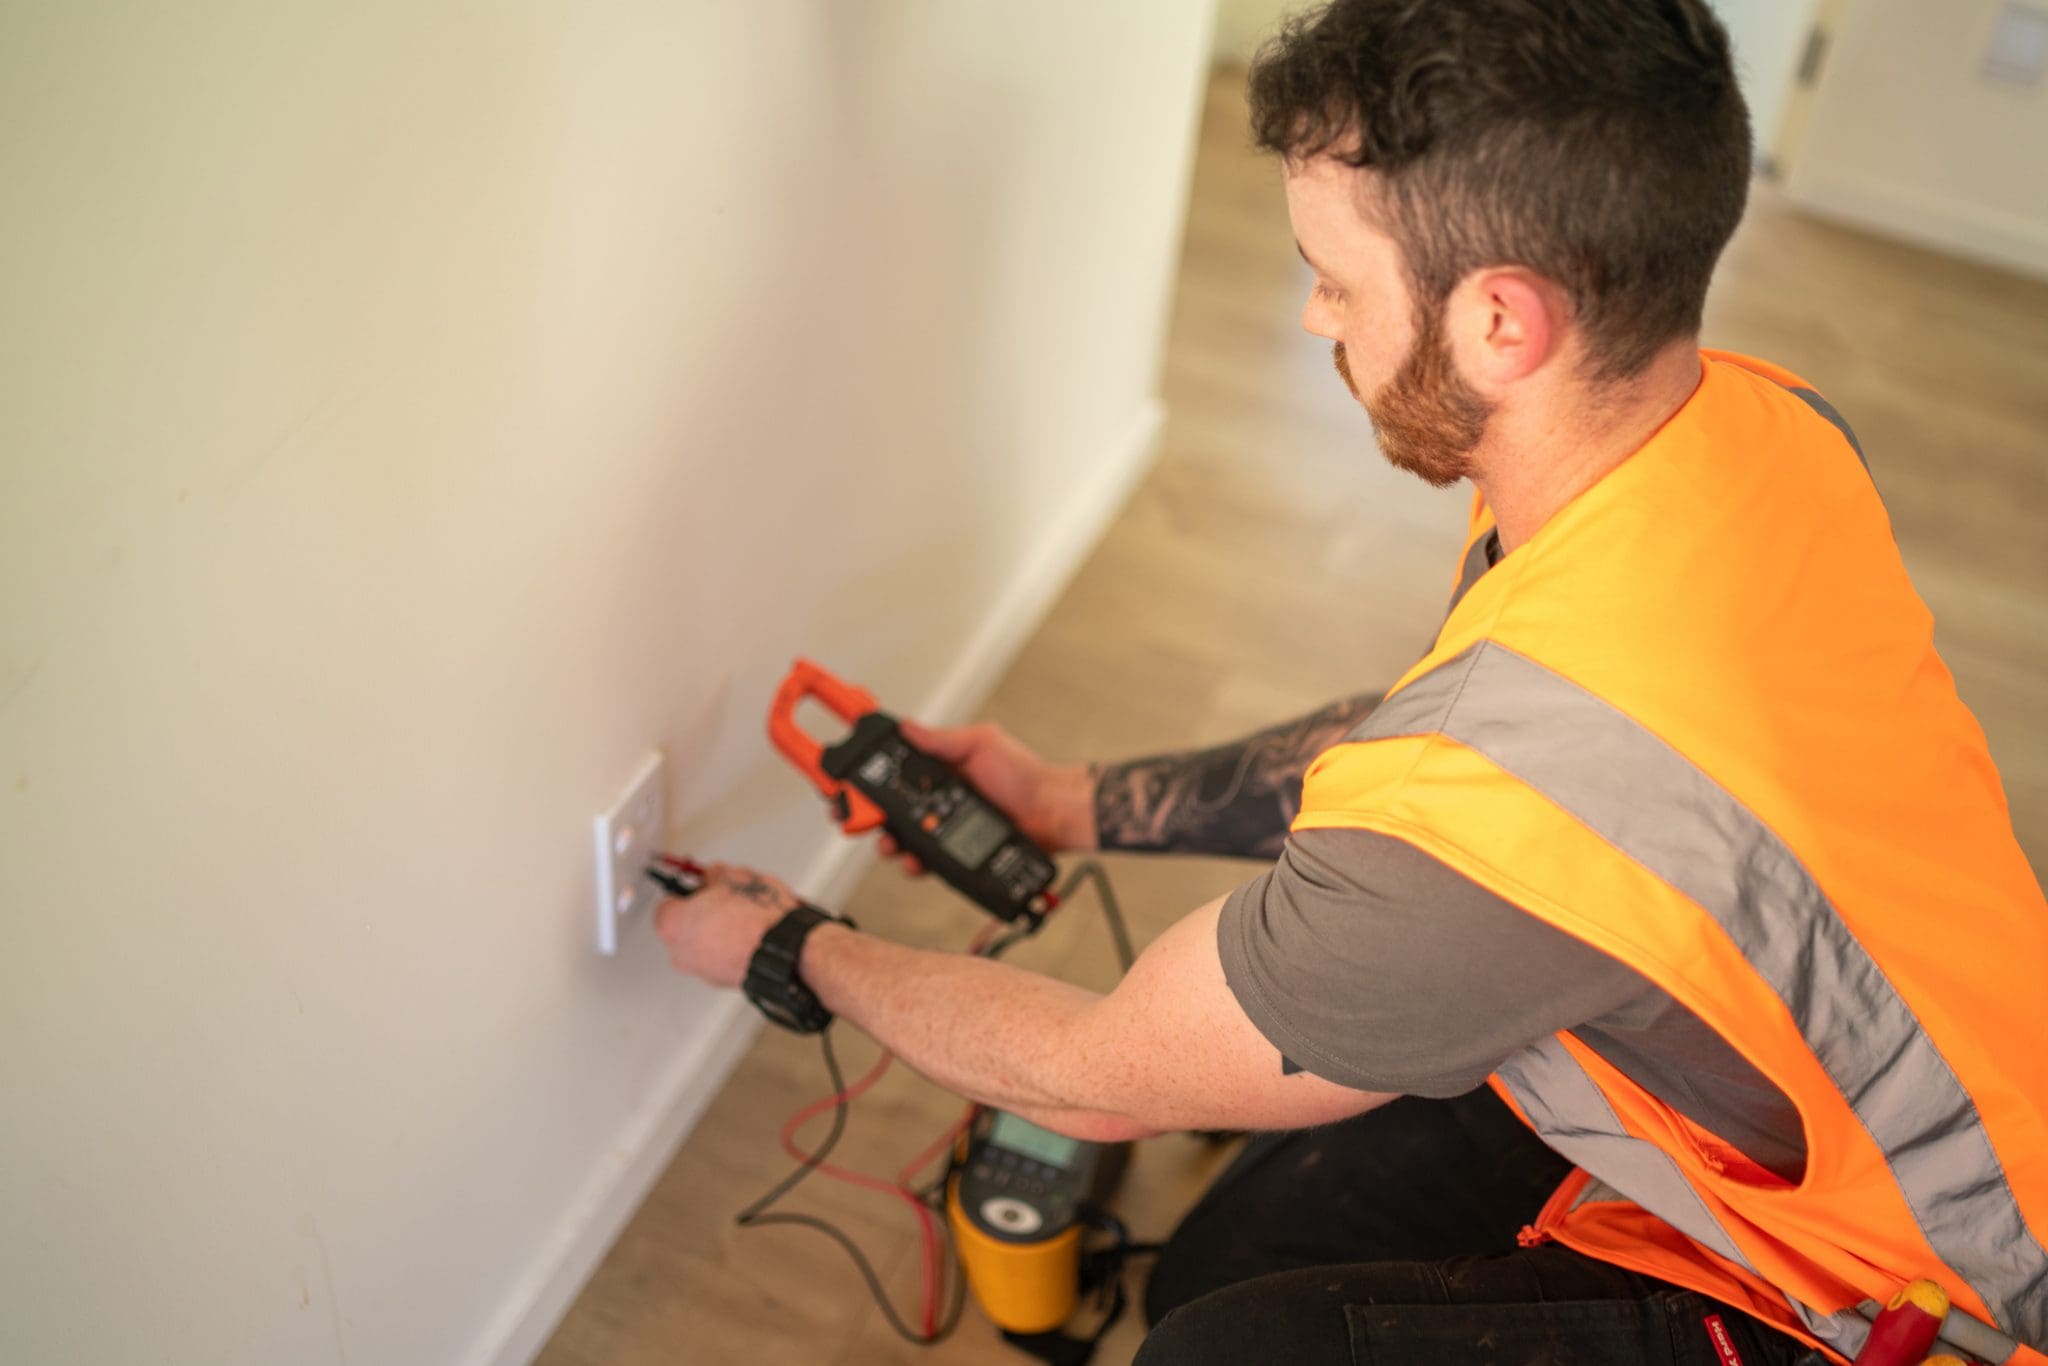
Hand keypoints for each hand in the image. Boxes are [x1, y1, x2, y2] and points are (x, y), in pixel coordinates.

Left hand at [653, 862, 801, 988]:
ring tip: (745, 916)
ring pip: (704, 944)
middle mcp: (681, 953)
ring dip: (719, 931)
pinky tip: (752, 935)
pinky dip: (731, 948)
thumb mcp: (736, 879)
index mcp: (673, 925)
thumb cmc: (755, 918)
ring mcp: (702, 971)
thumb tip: (717, 876)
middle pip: (686, 925)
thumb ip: (718, 876)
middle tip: (726, 898)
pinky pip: (721, 958)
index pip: (669, 901)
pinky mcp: (724, 981)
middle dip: (704, 911)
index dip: (689, 889)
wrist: (784, 951)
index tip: (703, 884)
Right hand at [880, 720, 1097, 872]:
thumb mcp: (981, 744)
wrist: (1052, 813)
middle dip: (870, 818)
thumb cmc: (1024, 775)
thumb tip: (907, 726)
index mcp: (939, 773)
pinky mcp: (954, 855)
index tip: (849, 788)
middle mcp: (938, 801)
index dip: (869, 783)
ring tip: (890, 845)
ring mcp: (944, 829)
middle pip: (890, 812)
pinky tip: (914, 863)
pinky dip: (915, 865)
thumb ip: (942, 740)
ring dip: (889, 844)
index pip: (894, 776)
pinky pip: (926, 863)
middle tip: (861, 821)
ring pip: (903, 840)